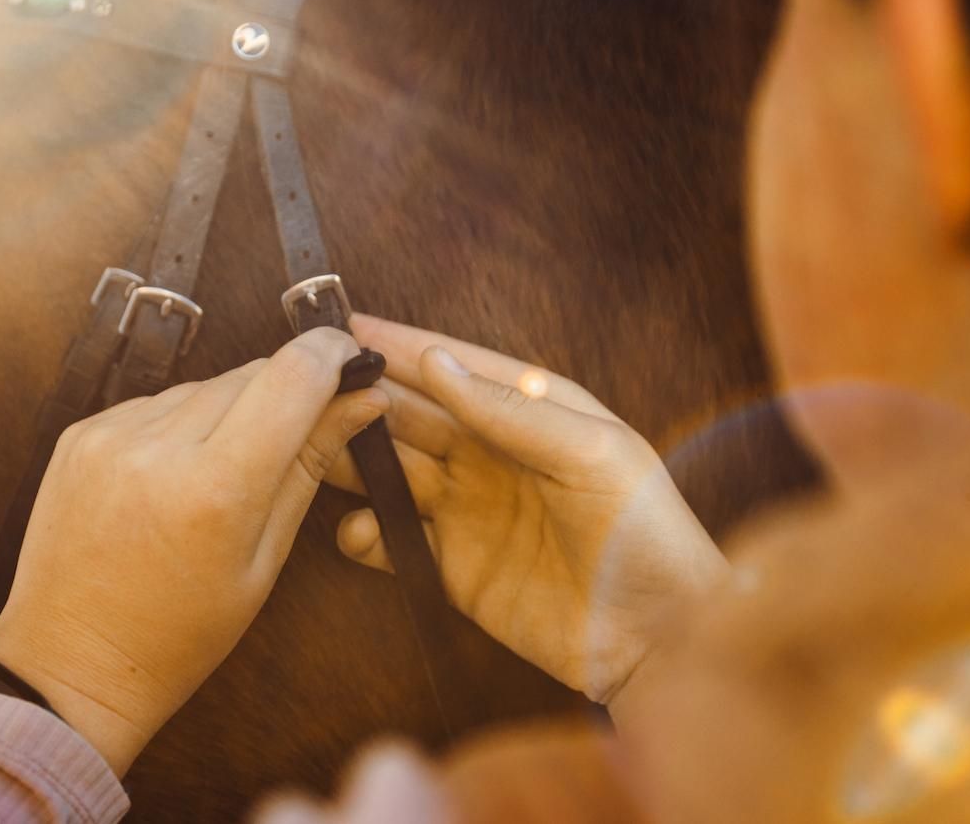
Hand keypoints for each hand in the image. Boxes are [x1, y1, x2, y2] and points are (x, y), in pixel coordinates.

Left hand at [0, 327, 387, 774]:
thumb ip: (311, 465)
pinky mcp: (81, 433)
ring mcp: (110, 436)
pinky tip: (175, 477)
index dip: (333, 355)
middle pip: (252, 372)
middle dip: (286, 392)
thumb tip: (363, 398)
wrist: (71, 663)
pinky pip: (156, 402)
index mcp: (215, 490)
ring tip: (222, 476)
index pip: (294, 376)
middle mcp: (158, 449)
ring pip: (204, 385)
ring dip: (231, 410)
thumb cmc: (178, 634)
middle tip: (297, 436)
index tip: (352, 361)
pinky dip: (180, 424)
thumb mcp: (264, 561)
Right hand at [329, 316, 724, 716]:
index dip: (401, 347)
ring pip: (392, 473)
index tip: (345, 327)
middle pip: (412, 416)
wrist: (662, 642)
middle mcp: (494, 455)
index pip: (454, 367)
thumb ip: (511, 409)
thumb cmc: (646, 535)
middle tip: (307, 391)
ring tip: (315, 454)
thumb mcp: (590, 455)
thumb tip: (435, 363)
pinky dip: (367, 534)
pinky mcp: (456, 571)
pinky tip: (359, 531)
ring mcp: (470, 512)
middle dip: (363, 400)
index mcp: (534, 411)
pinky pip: (395, 542)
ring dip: (354, 462)